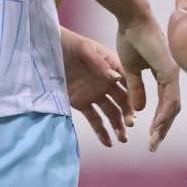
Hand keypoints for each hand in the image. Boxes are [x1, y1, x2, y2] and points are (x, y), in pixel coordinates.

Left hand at [61, 27, 133, 147]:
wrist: (48, 49)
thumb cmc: (70, 44)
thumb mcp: (85, 49)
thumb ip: (101, 63)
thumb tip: (117, 78)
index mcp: (112, 66)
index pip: (128, 82)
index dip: (134, 94)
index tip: (138, 107)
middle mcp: (107, 82)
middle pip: (122, 100)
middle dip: (128, 113)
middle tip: (131, 124)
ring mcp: (95, 93)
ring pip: (111, 112)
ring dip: (118, 125)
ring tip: (123, 138)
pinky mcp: (82, 103)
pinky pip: (94, 119)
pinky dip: (101, 132)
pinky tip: (108, 143)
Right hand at [115, 7, 181, 150]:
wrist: (131, 20)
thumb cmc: (130, 39)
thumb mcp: (130, 70)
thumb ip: (136, 88)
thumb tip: (140, 109)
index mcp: (163, 75)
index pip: (165, 104)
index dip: (159, 121)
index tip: (151, 137)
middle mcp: (171, 76)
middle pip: (171, 109)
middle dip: (163, 129)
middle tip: (154, 146)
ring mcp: (172, 73)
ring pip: (173, 106)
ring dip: (164, 125)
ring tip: (154, 140)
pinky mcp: (169, 71)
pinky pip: (170, 97)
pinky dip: (164, 113)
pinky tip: (157, 125)